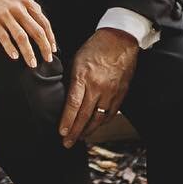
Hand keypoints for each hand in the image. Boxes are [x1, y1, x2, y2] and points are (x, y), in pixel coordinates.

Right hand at [0, 0, 56, 67]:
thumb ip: (29, 5)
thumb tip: (41, 16)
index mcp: (26, 1)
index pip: (43, 22)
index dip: (50, 36)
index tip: (52, 48)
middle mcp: (18, 8)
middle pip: (36, 31)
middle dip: (44, 46)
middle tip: (47, 59)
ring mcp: (5, 14)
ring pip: (21, 36)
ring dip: (28, 52)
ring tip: (32, 63)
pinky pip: (3, 36)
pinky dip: (10, 47)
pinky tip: (15, 56)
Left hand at [58, 28, 137, 147]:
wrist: (120, 40)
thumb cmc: (95, 47)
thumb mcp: (76, 59)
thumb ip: (72, 80)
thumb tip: (64, 97)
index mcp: (83, 76)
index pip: (73, 104)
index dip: (67, 121)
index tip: (61, 132)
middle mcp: (98, 86)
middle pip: (85, 116)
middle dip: (75, 132)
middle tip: (67, 143)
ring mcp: (111, 91)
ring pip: (98, 118)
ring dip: (88, 130)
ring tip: (79, 137)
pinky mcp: (121, 93)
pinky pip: (110, 113)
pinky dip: (101, 123)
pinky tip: (94, 127)